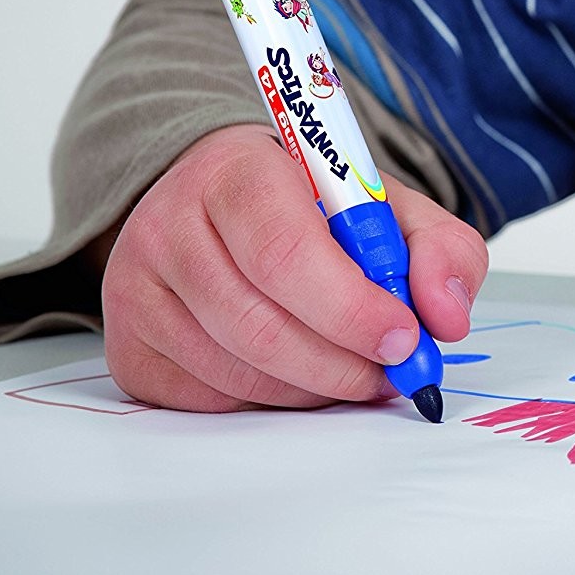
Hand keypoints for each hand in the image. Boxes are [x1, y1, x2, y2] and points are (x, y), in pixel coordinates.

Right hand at [99, 123, 487, 410]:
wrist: (225, 202)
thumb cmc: (311, 208)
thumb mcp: (390, 207)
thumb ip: (440, 249)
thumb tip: (445, 316)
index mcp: (236, 172)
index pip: (285, 252)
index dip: (351, 308)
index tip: (405, 337)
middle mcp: (168, 224)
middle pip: (258, 326)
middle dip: (342, 364)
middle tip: (391, 372)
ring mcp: (136, 289)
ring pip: (238, 373)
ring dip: (314, 388)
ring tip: (353, 370)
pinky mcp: (129, 347)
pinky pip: (211, 400)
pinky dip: (271, 402)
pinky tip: (298, 371)